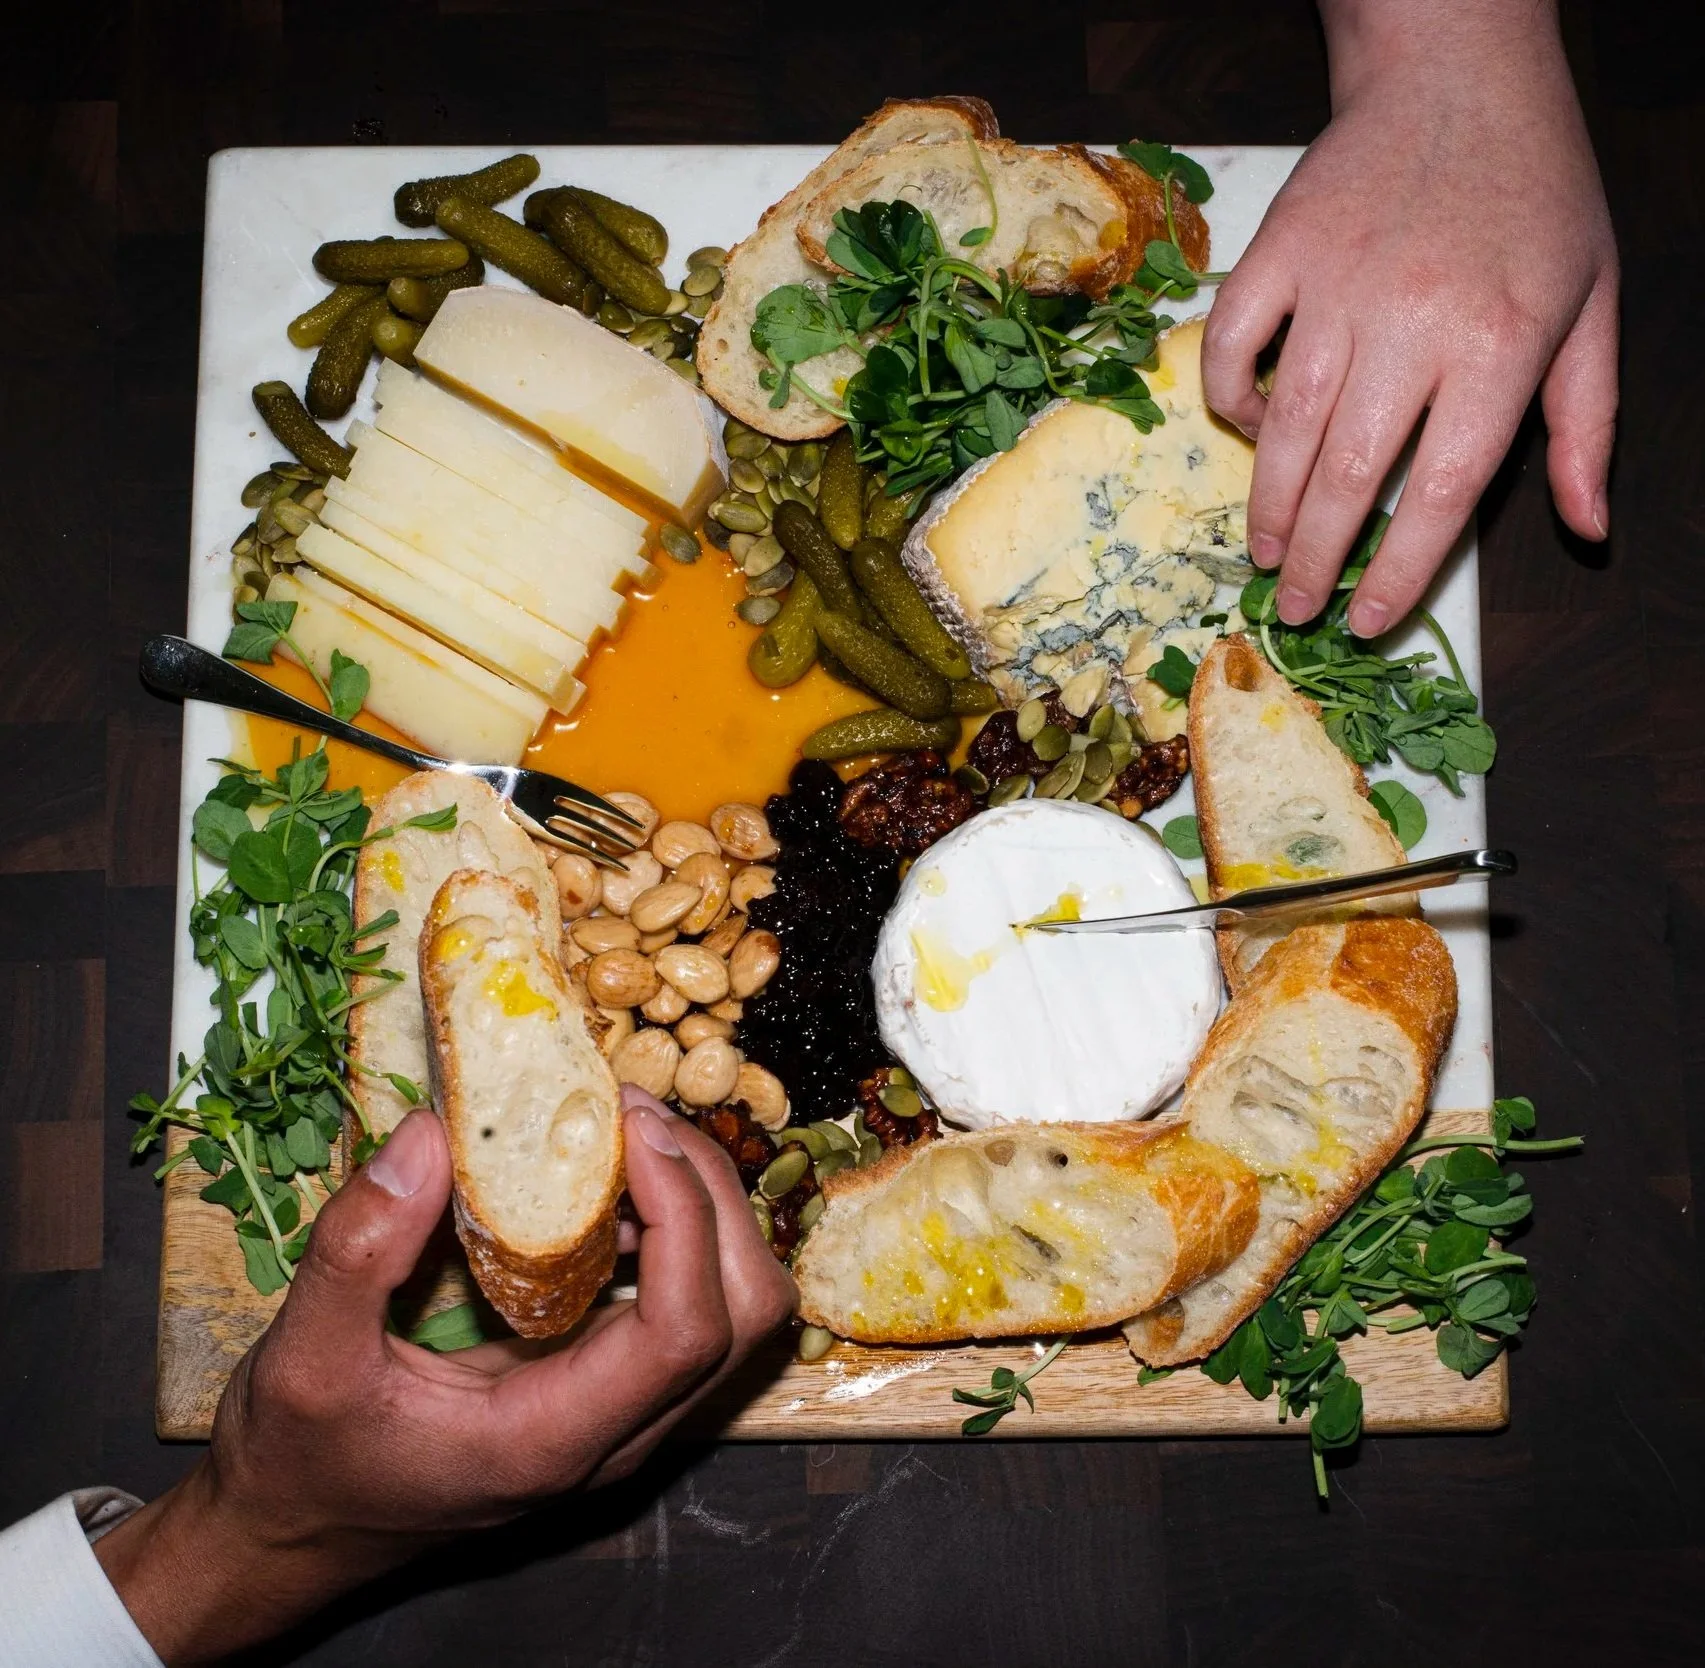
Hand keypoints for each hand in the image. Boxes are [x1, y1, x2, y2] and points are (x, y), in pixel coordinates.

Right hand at [96, 1093, 793, 1663]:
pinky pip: (691, 1297)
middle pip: (745, 1313)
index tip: (635, 1130)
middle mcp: (619, 1431)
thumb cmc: (304, 1460)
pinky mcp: (615, 1379)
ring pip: (737, 1306)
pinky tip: (610, 1179)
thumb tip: (432, 1133)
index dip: (685, 1218)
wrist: (301, 1530)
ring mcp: (627, 1408)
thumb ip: (359, 1247)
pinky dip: (677, 1224)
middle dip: (712, 1196)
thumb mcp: (303, 1355)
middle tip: (635, 1114)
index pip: (685, 1333)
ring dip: (705, 1204)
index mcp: (556, 1439)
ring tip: (628, 1132)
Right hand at [1202, 0, 1617, 635]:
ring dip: (1267, 507)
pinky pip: (1233, 347)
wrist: (1460, 72)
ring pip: (1284, 428)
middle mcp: (1413, 323)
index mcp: (1499, 345)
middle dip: (1315, 562)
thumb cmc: (1535, 192)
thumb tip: (1587, 530)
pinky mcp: (1279, 251)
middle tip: (1294, 609)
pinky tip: (1244, 429)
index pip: (1438, 494)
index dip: (1397, 572)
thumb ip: (1588, 423)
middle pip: (1347, 478)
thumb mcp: (1593, 303)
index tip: (1365, 621)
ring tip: (1265, 554)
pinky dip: (1230, 399)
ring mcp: (1336, 285)